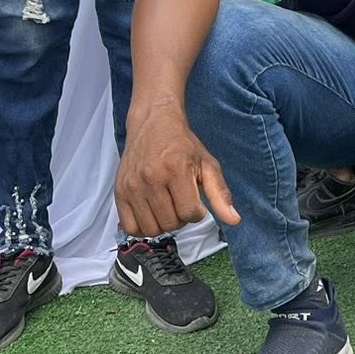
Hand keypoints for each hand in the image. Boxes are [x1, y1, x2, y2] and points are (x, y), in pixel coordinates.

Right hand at [116, 104, 239, 237]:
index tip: (195, 201)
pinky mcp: (119, 191)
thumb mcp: (207, 164)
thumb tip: (234, 220)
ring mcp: (133, 186)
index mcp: (176, 169)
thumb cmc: (183, 145)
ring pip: (151, 229)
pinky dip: (143, 227)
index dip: (197, 212)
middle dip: (181, 218)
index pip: (189, 213)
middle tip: (180, 202)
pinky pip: (130, 227)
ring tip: (167, 208)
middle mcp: (151, 178)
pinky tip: (151, 214)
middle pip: (170, 223)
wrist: (153, 124)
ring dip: (163, 224)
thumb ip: (220, 193)